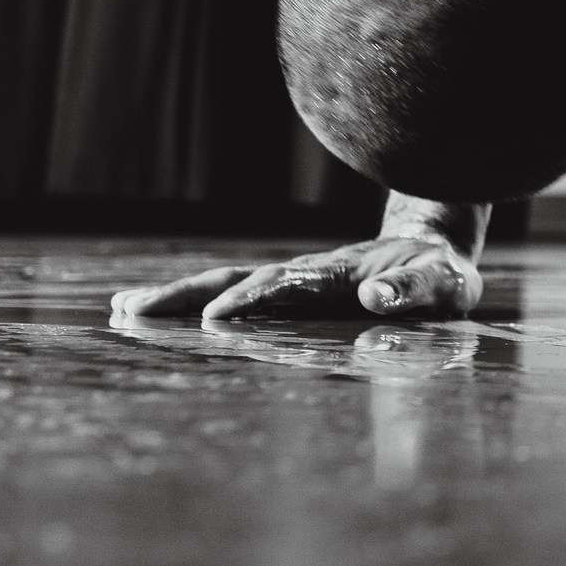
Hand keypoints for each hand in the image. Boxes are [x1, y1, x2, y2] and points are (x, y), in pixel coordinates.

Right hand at [110, 235, 481, 322]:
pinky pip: (230, 292)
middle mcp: (307, 272)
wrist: (433, 246)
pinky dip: (188, 300)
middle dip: (188, 295)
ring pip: (225, 282)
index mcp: (343, 274)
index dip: (256, 300)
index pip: (291, 285)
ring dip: (176, 295)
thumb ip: (416, 290)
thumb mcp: (444, 285)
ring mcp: (291, 278)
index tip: (215, 319)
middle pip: (239, 279)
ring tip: (121, 308)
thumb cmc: (440, 276)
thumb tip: (375, 296)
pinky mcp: (284, 289)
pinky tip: (147, 310)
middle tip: (133, 311)